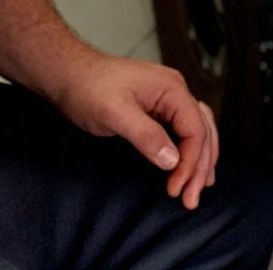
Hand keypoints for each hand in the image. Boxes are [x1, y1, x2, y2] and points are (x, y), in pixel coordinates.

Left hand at [48, 54, 219, 209]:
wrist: (70, 75)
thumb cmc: (89, 88)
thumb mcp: (115, 114)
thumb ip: (146, 135)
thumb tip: (173, 160)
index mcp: (171, 88)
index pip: (195, 129)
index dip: (190, 162)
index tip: (176, 188)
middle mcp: (175, 90)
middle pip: (202, 131)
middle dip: (200, 166)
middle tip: (190, 199)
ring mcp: (167, 98)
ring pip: (198, 130)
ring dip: (200, 159)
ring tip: (199, 186)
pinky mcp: (157, 107)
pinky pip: (184, 128)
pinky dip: (191, 148)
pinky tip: (191, 163)